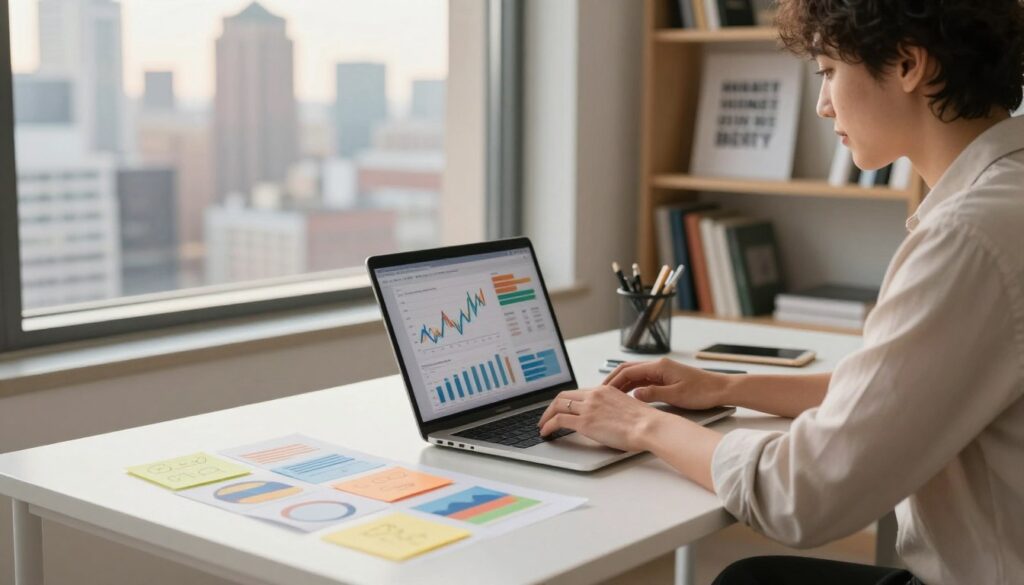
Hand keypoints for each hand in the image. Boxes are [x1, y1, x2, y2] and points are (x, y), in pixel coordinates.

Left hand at [537, 386, 664, 451]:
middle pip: (563, 396)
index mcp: (604, 390)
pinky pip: (559, 420)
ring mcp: (588, 408)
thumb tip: (606, 417)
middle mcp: (594, 396)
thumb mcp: (625, 407)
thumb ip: (612, 408)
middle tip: (546, 417)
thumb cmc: (644, 422)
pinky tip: (546, 432)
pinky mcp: (585, 422)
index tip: (560, 409)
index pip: (578, 393)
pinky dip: (548, 426)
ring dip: (546, 416)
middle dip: (551, 407)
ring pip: (557, 406)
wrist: (648, 426)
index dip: (565, 401)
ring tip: (542, 426)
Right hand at [602, 357, 730, 410]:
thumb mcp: (677, 395)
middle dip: (613, 380)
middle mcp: (658, 365)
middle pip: (628, 369)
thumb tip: (634, 394)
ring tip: (610, 396)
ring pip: (635, 374)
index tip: (602, 391)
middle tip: (600, 392)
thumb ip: (654, 393)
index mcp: (659, 367)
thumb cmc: (702, 392)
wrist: (721, 389)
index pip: (629, 371)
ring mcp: (661, 371)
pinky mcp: (665, 377)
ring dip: (622, 383)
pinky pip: (643, 379)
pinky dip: (632, 386)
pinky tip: (627, 396)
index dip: (614, 381)